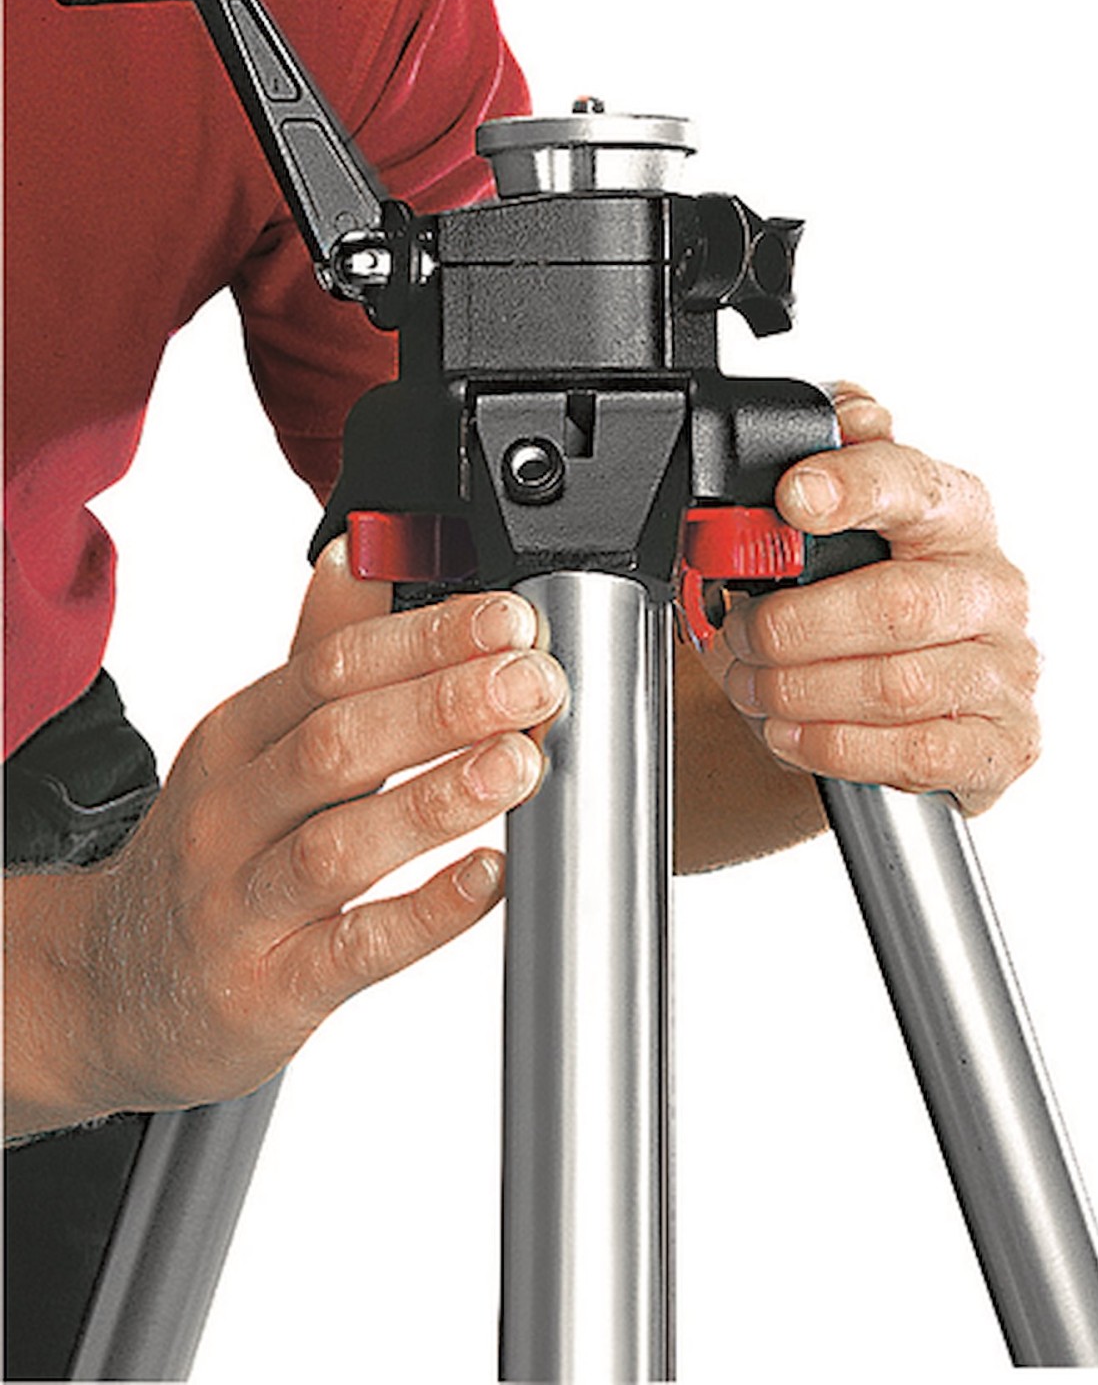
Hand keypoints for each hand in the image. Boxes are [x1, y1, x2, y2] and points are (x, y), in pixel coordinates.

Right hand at [5, 540, 565, 1134]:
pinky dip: (424, 913)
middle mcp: (230, 813)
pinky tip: (488, 878)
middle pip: (335, 742)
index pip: (332, 668)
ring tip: (519, 762)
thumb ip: (313, 653)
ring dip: (436, 797)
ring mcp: (243, 905)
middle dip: (444, 703)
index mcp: (235, 739)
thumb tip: (362, 552)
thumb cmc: (209, 858)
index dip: (426, 639)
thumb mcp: (244, 748)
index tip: (509, 622)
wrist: (116, 992)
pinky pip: (352, 950)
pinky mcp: (268, 990)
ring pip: (339, 842)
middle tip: (533, 681)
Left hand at [717, 384, 1039, 814]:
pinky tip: (790, 733)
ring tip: (752, 687)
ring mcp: (1007, 668)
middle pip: (895, 603)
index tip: (792, 498)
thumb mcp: (837, 530)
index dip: (851, 487)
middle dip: (793, 627)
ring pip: (898, 685)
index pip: (911, 483)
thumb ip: (835, 463)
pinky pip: (918, 751)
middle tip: (739, 635)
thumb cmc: (859, 605)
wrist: (896, 706)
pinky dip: (836, 745)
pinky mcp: (1004, 742)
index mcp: (954, 512)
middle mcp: (992, 586)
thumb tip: (847, 412)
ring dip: (801, 691)